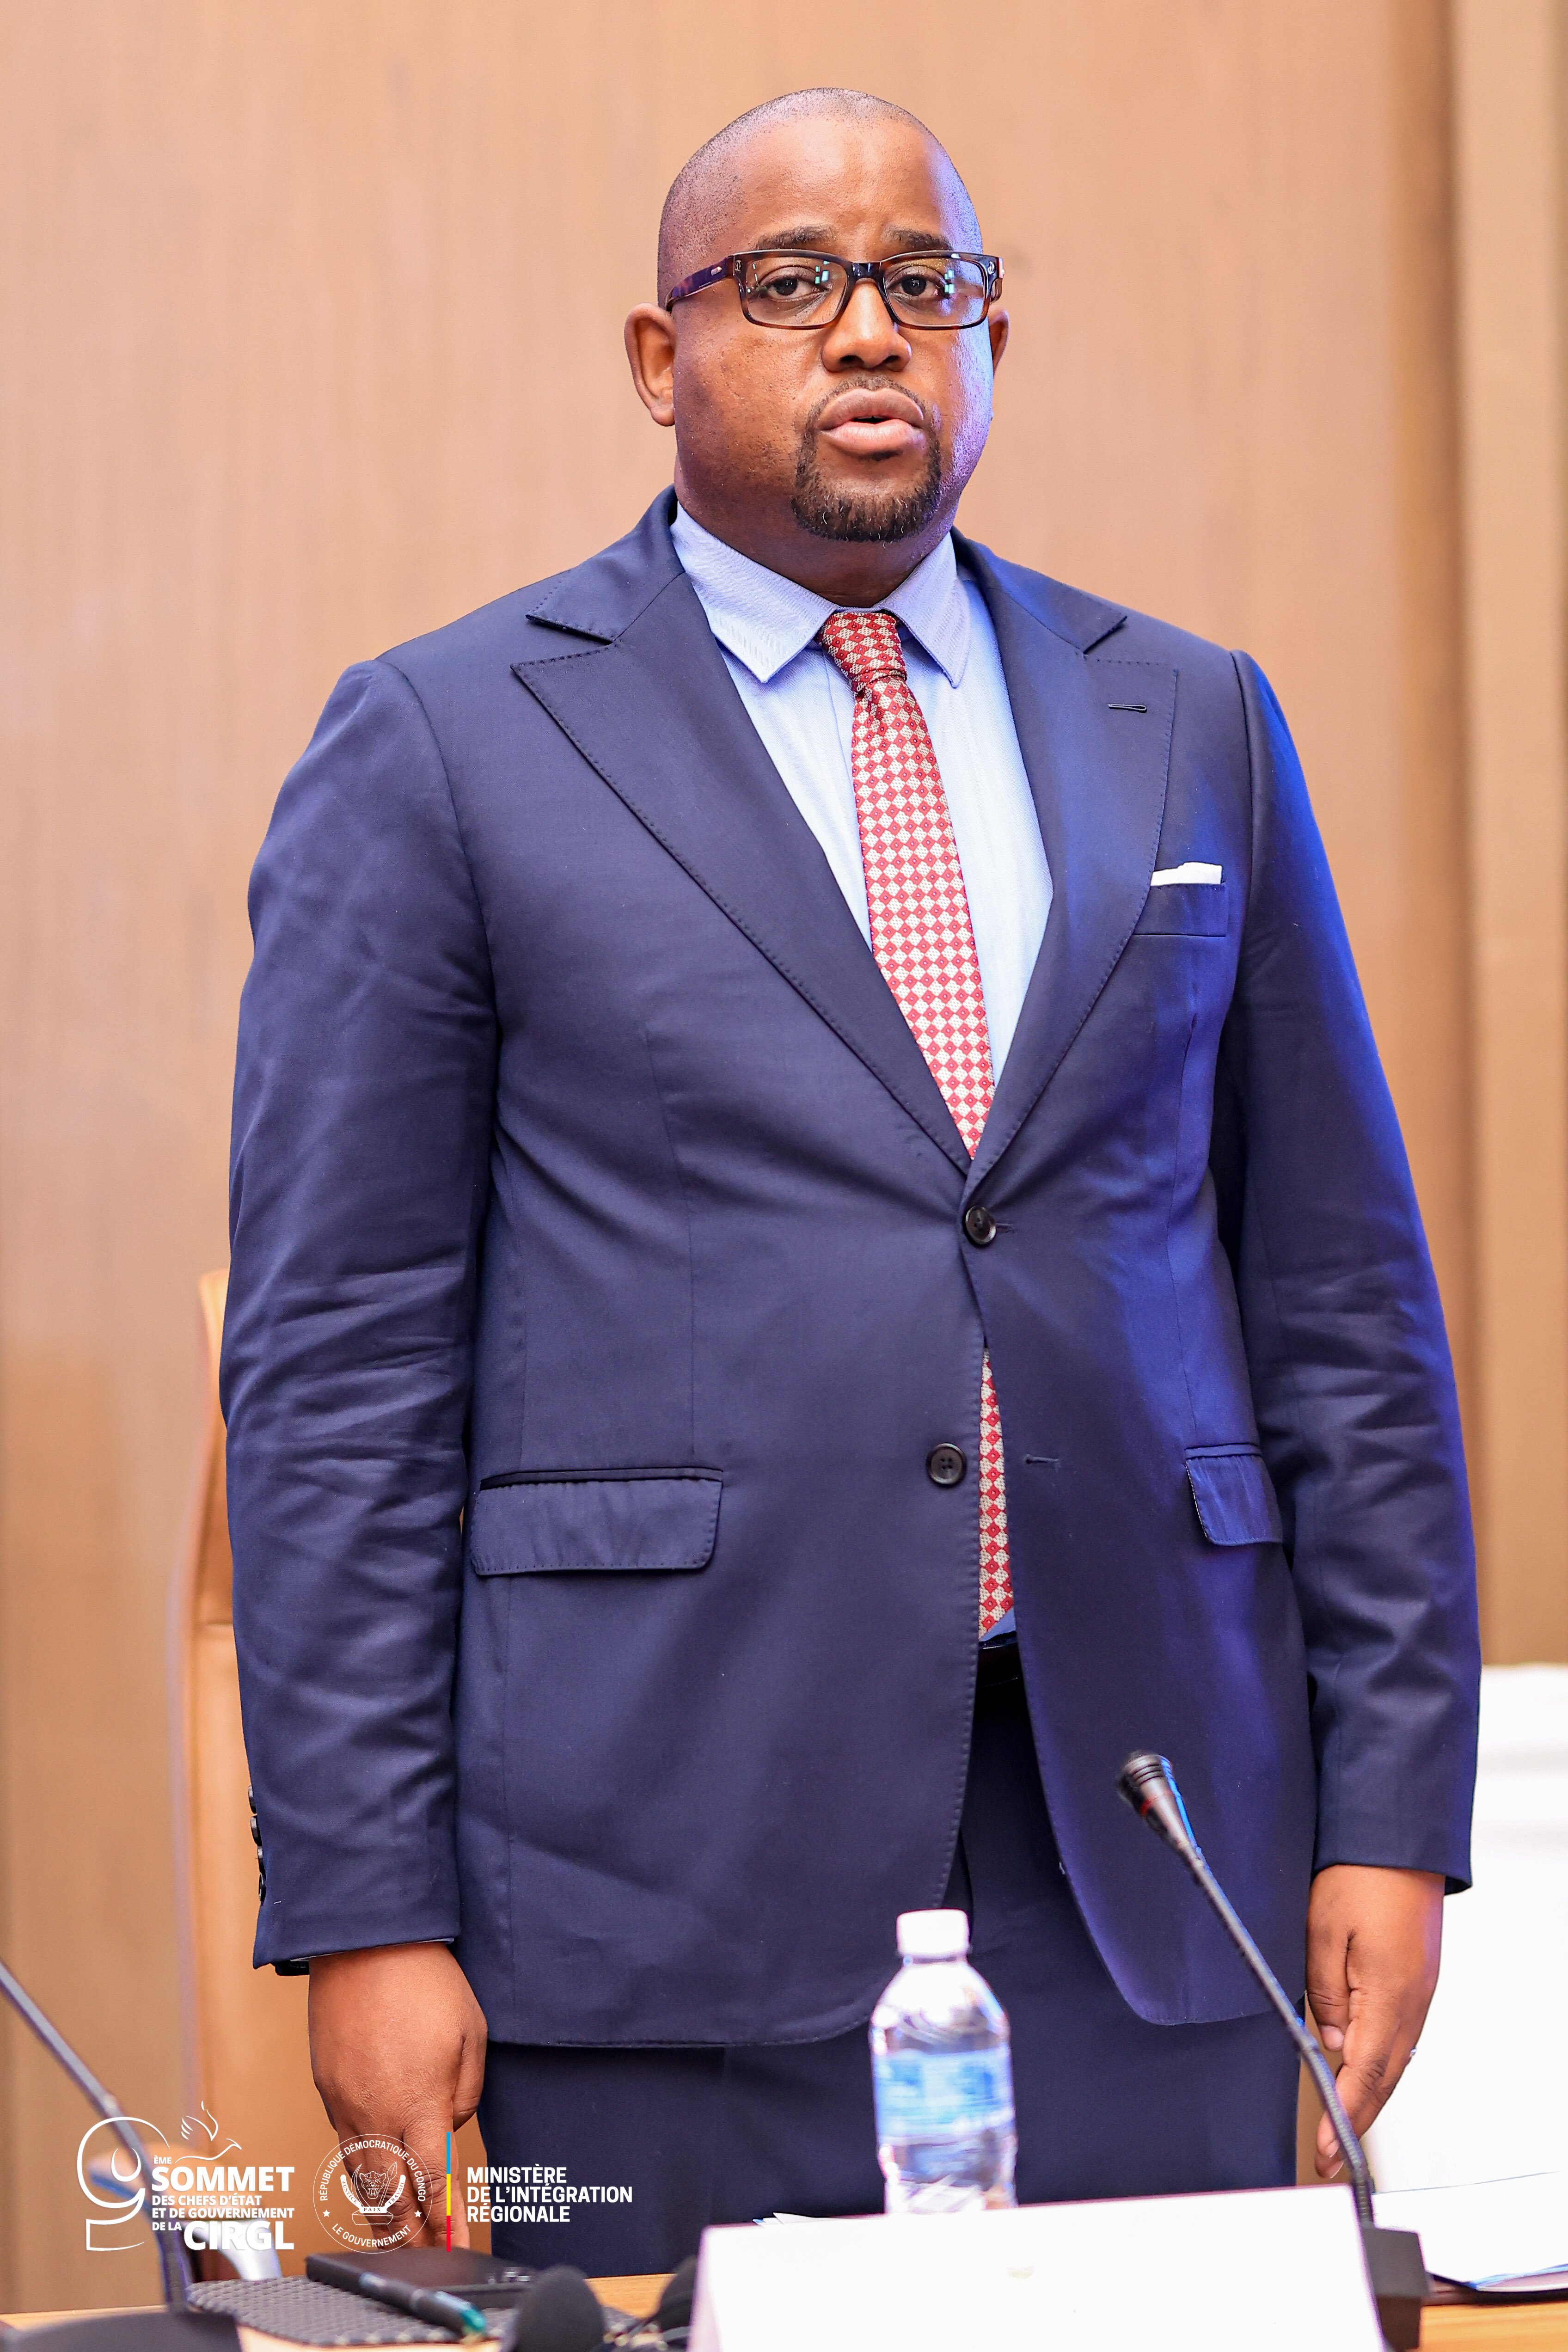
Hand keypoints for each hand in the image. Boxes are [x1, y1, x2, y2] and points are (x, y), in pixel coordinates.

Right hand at [308, 1943, 487, 2245]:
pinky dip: (359, 2172)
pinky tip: (372, 2180)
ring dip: (380, 2210)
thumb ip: (465, 2094)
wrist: (365, 1940)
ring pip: (360, 2177)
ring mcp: (344, 2104)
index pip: (433, 2181)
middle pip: (390, 2196)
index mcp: (418, 2104)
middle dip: (407, 2233)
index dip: (445, 2218)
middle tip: (423, 2254)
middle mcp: (376, 2113)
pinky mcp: (326, 2088)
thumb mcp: (472, 2035)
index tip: (454, 2240)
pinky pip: (344, 2144)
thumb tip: (448, 2128)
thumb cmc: (426, 1982)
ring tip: (396, 2235)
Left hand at [1306, 1864, 1442, 2180]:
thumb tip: (1327, 2043)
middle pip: (1385, 2076)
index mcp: (1391, 1994)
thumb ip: (1322, 1993)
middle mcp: (1413, 2000)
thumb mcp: (1321, 1931)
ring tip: (1337, 2121)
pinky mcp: (1415, 1978)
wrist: (1397, 1836)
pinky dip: (1377, 2060)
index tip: (1326, 2150)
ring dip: (1367, 2091)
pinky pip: (1396, 2033)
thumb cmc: (1359, 1873)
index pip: (1366, 2074)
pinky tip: (1357, 2069)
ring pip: (1392, 2058)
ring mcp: (1419, 1991)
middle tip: (1329, 2155)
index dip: (1343, 2115)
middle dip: (1355, 2118)